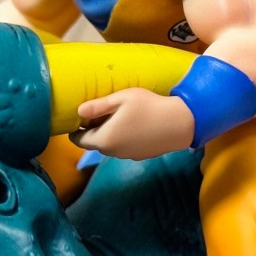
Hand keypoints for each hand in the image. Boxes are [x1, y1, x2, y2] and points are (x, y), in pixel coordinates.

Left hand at [71, 89, 196, 159]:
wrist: (180, 124)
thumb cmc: (148, 107)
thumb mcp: (121, 99)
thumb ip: (97, 106)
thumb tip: (78, 111)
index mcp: (104, 139)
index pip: (78, 140)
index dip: (75, 129)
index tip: (78, 117)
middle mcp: (112, 152)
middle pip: (94, 143)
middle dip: (92, 130)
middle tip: (97, 112)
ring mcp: (127, 156)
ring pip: (109, 146)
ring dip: (108, 134)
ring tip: (115, 117)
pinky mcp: (139, 156)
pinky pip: (123, 148)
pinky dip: (121, 138)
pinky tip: (132, 125)